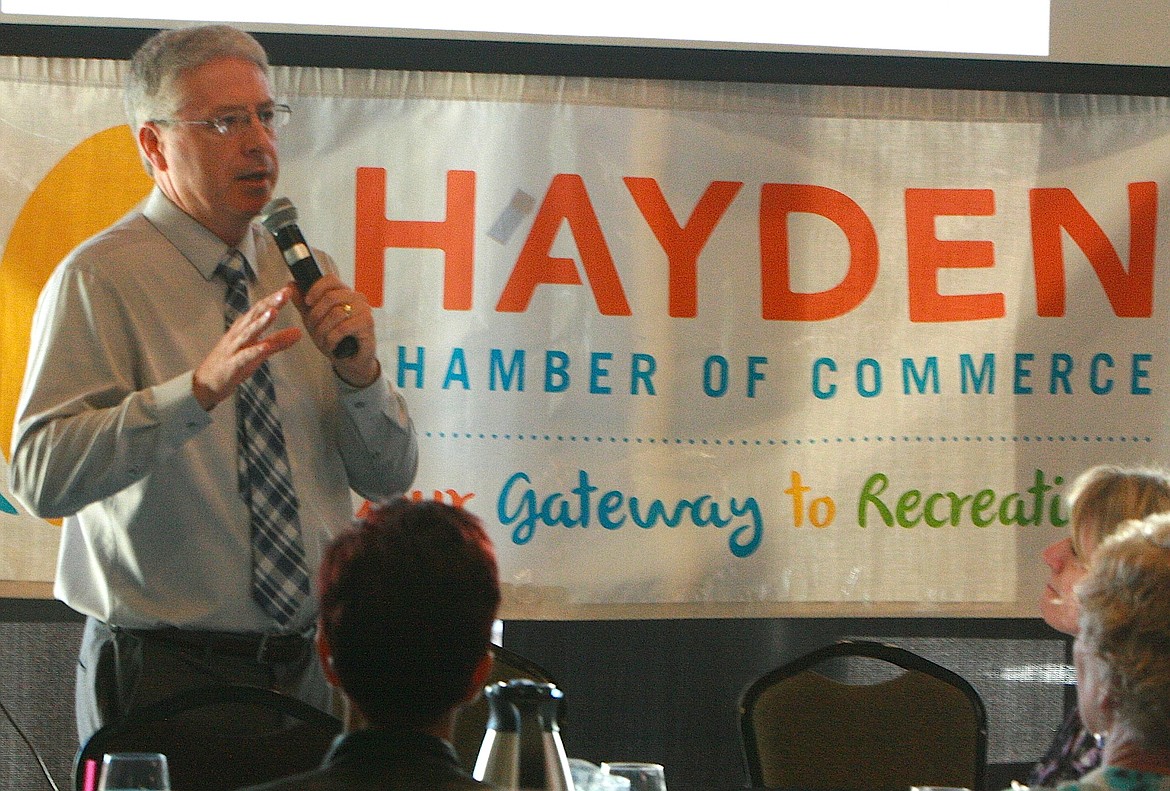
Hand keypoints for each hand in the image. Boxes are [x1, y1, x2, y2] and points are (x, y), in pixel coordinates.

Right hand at [192, 285, 301, 409]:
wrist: (205, 384)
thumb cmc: (232, 364)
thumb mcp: (258, 351)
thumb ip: (278, 341)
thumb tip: (299, 332)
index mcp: (244, 328)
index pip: (260, 309)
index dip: (274, 299)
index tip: (290, 289)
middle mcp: (238, 334)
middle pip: (255, 315)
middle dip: (270, 303)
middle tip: (285, 293)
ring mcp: (234, 348)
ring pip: (248, 332)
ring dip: (261, 322)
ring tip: (274, 312)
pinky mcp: (233, 364)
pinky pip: (245, 356)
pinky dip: (255, 350)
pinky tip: (265, 346)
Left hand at [292, 274, 379, 387]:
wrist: (352, 360)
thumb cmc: (336, 339)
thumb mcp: (314, 320)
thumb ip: (303, 303)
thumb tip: (291, 285)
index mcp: (344, 293)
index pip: (330, 280)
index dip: (316, 289)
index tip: (307, 302)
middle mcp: (357, 298)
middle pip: (331, 297)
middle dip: (316, 315)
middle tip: (313, 328)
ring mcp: (364, 310)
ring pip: (336, 313)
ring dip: (323, 330)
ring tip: (322, 340)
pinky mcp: (368, 324)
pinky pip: (343, 328)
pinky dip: (332, 339)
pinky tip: (332, 345)